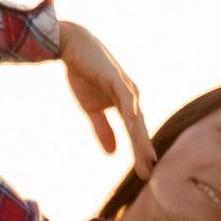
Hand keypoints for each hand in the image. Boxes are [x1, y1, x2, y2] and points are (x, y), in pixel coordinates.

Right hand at [55, 19, 153, 173]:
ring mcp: (126, 87)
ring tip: (146, 157)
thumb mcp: (91, 108)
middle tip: (148, 173)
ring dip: (140, 137)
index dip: (139, 152)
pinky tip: (132, 128)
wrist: (72, 47)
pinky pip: (126, 99)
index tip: (144, 173)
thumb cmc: (83, 75)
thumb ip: (103, 129)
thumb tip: (112, 153)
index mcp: (126, 104)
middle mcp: (131, 96)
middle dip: (143, 151)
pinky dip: (130, 113)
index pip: (135, 132)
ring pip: (136, 117)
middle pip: (139, 128)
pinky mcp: (117, 78)